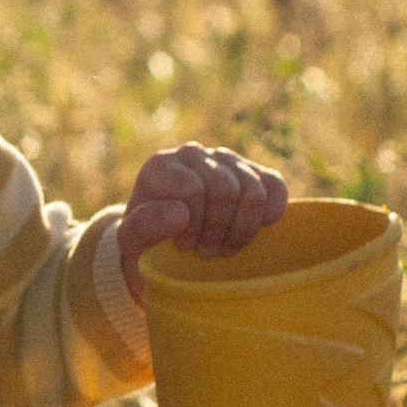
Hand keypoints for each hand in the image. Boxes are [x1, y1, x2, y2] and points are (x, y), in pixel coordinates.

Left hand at [119, 143, 289, 303]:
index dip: (194, 225)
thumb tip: (179, 212)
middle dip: (218, 230)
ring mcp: (225, 160)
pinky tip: (250, 233)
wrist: (163, 249)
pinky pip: (275, 187)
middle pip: (226, 190)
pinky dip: (268, 216)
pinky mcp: (252, 172)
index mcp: (160, 166)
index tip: (183, 247)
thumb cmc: (145, 247)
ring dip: (241, 230)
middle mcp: (192, 154)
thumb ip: (143, 228)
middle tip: (205, 253)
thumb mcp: (131, 245)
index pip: (194, 189)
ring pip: (253, 190)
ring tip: (222, 249)